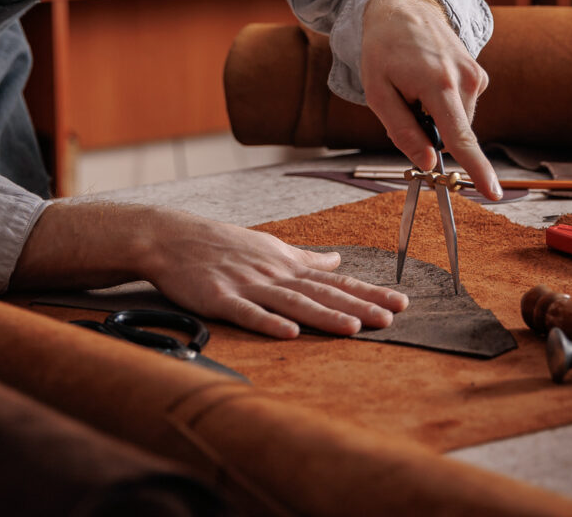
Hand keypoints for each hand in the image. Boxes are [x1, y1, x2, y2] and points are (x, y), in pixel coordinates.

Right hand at [137, 208, 407, 338]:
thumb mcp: (269, 246)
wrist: (171, 237)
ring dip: (324, 316)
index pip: (334, 280)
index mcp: (286, 264)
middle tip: (391, 317)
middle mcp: (274, 274)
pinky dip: (268, 323)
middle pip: (322, 292)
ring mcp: (248, 285)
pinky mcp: (219, 298)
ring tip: (354, 328)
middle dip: (358, 305)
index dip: (367, 291)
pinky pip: (247, 313)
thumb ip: (305, 258)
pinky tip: (289, 334)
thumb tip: (338, 258)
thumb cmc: (221, 244)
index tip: (400, 302)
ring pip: (292, 303)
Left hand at [360, 0, 499, 198]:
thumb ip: (403, 131)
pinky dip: (443, 103)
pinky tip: (428, 78)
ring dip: (435, 115)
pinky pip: (461, 106)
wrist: (403, 7)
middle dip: (430, 132)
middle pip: (453, 133)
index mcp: (439, 84)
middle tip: (404, 102)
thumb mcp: (378, 93)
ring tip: (415, 84)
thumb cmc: (384, 49)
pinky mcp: (478, 74)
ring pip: (457, 121)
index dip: (477, 169)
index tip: (494, 193)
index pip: (461, 137)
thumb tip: (429, 163)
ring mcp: (476, 75)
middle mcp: (466, 79)